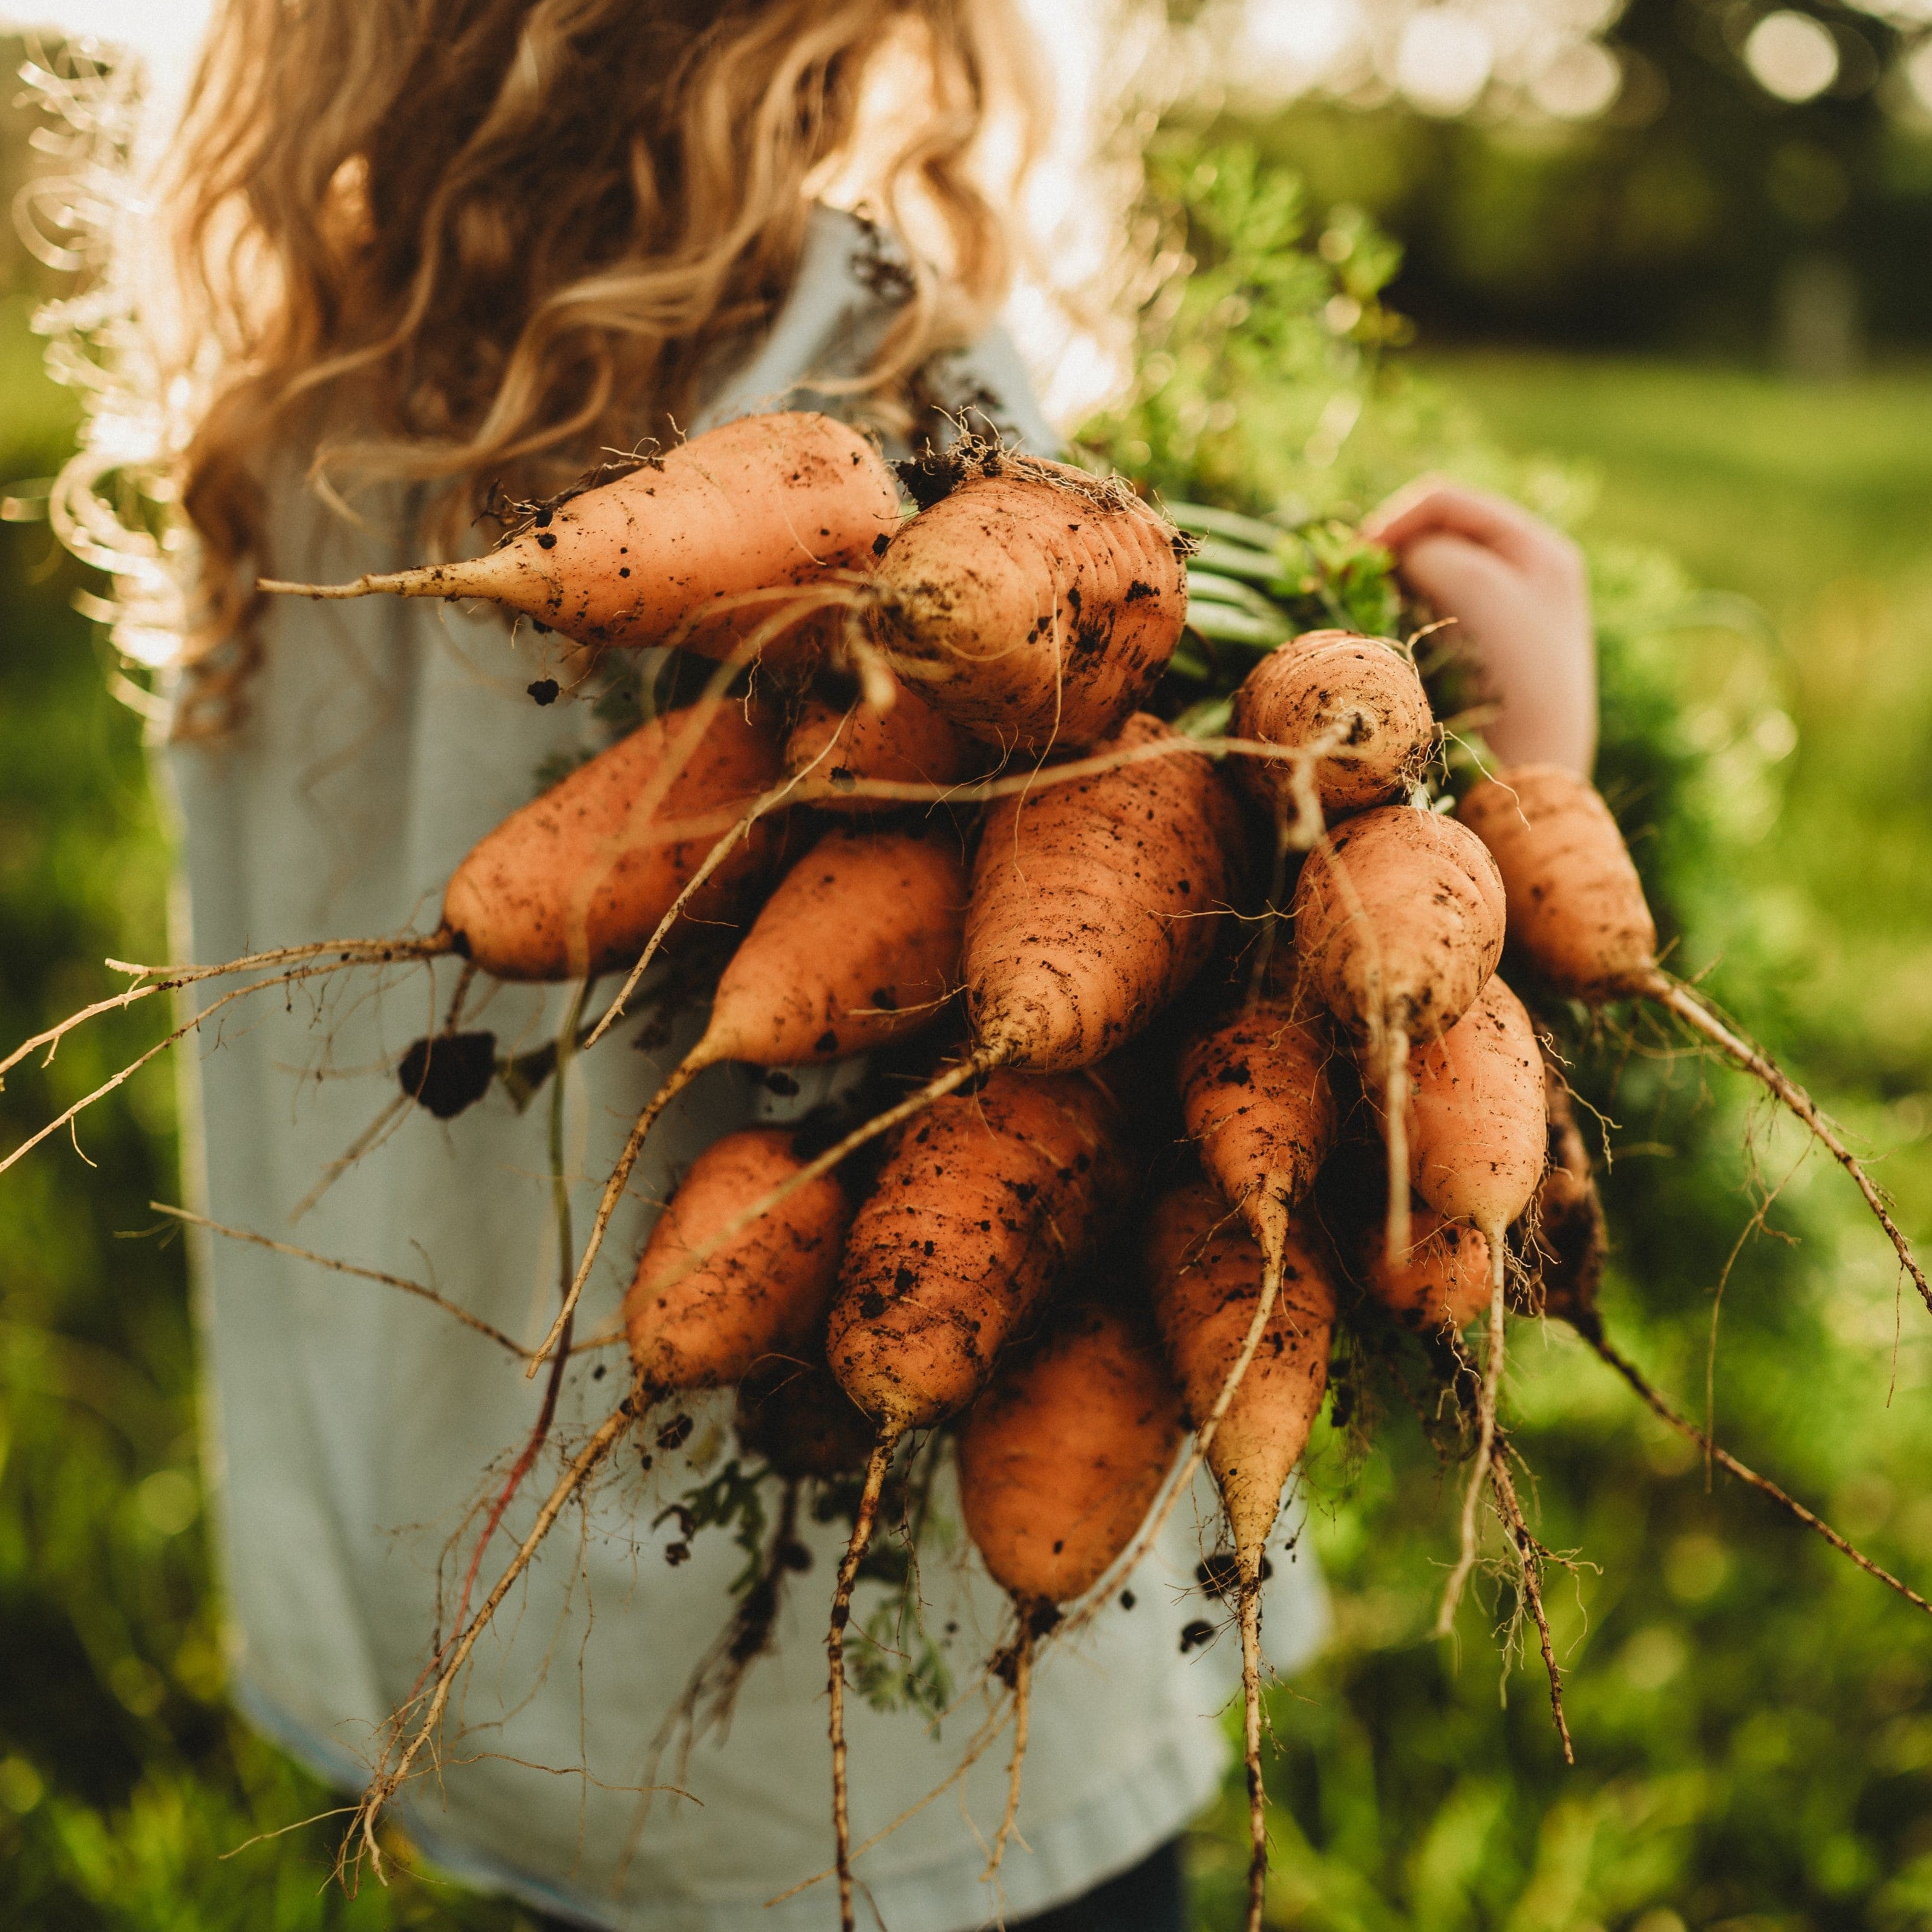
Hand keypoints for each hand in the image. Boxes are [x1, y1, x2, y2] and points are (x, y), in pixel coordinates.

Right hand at [1361, 477, 1596, 776]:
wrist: (1531, 773)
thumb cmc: (1514, 677)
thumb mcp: (1477, 587)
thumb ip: (1432, 550)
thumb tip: (1398, 558)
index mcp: (1536, 548)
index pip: (1444, 502)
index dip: (1391, 521)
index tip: (1351, 562)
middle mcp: (1524, 574)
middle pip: (1434, 535)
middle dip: (1389, 555)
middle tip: (1350, 589)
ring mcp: (1502, 617)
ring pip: (1426, 578)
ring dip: (1391, 589)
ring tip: (1369, 615)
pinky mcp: (1478, 659)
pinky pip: (1428, 618)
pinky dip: (1400, 620)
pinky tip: (1391, 641)